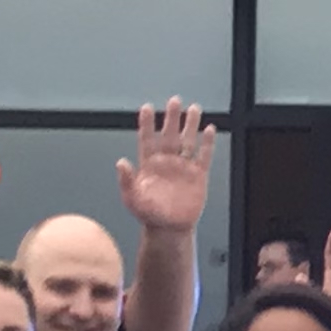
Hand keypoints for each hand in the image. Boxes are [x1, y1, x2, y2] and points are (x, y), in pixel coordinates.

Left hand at [116, 98, 213, 236]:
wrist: (169, 229)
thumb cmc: (148, 214)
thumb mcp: (132, 199)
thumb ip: (126, 180)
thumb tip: (120, 162)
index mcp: (149, 165)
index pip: (147, 139)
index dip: (147, 124)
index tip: (147, 108)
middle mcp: (166, 162)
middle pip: (170, 135)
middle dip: (172, 118)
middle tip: (175, 100)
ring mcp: (183, 167)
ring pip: (188, 141)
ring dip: (190, 125)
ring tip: (194, 108)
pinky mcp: (198, 176)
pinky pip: (203, 156)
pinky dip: (207, 144)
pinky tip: (209, 130)